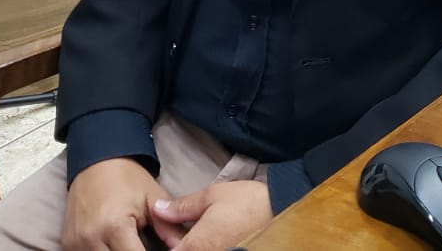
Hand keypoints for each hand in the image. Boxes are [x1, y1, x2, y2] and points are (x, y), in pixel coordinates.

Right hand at [63, 158, 170, 250]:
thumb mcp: (152, 198)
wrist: (96, 160)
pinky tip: (113, 246)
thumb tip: (183, 245)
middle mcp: (91, 238)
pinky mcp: (67, 244)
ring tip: (130, 244)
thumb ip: (168, 227)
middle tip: (143, 245)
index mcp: (114, 226)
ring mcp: (76, 243)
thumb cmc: (126, 178)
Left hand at [149, 180, 272, 250]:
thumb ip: (182, 206)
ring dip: (199, 245)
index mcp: (196, 246)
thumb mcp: (212, 195)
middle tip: (193, 229)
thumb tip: (159, 209)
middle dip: (183, 244)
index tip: (173, 229)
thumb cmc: (248, 202)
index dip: (168, 239)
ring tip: (209, 233)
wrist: (283, 211)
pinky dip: (213, 247)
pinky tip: (219, 238)